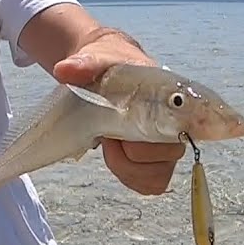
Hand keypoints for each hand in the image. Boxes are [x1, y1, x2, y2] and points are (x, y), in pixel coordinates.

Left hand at [52, 30, 185, 194]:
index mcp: (172, 101)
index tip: (116, 134)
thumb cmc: (110, 68)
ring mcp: (167, 148)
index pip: (180, 133)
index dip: (147, 143)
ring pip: (157, 177)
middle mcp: (178, 127)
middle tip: (109, 135)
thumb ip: (84, 65)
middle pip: (166, 161)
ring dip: (127, 168)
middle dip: (129, 154)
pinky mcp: (155, 163)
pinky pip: (150, 184)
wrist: (107, 72)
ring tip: (110, 144)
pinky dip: (128, 176)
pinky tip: (115, 156)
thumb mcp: (95, 60)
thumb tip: (63, 71)